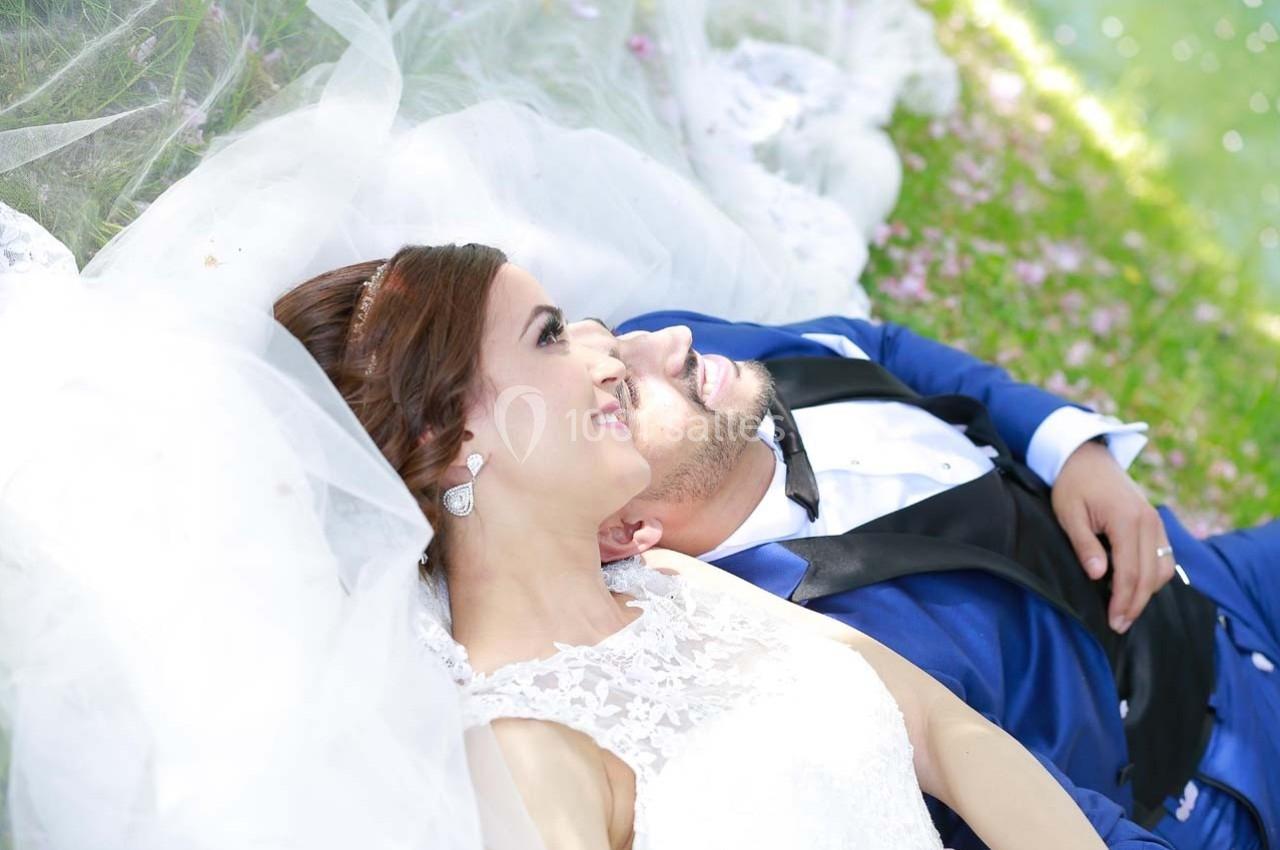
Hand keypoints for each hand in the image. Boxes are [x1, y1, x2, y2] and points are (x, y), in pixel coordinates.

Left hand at [1051, 440, 1173, 632]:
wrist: (1087, 458)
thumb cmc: (1073, 486)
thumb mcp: (1069, 514)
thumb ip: (1085, 545)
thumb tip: (1099, 576)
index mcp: (1128, 520)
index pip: (1130, 572)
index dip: (1123, 601)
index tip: (1113, 622)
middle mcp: (1149, 522)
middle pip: (1150, 575)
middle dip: (1136, 604)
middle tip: (1119, 625)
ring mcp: (1156, 522)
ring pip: (1163, 568)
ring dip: (1147, 592)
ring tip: (1125, 610)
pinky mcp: (1156, 522)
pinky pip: (1164, 556)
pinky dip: (1154, 576)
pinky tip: (1136, 588)